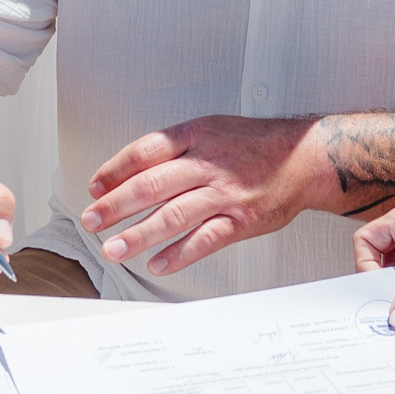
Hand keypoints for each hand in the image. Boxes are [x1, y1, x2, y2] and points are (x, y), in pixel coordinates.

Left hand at [80, 115, 324, 276]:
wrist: (304, 157)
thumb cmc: (253, 144)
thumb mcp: (211, 129)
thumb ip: (173, 149)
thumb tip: (128, 172)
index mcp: (195, 135)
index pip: (144, 152)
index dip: (114, 171)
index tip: (94, 188)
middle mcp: (207, 163)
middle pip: (151, 185)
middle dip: (115, 206)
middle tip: (90, 221)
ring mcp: (224, 193)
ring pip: (173, 215)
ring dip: (138, 235)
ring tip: (113, 249)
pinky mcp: (241, 220)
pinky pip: (205, 240)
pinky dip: (179, 254)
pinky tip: (157, 264)